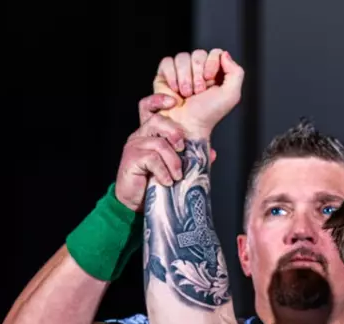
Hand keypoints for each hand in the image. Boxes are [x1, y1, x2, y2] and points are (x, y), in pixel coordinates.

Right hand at [113, 93, 188, 210]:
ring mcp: (134, 146)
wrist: (135, 203)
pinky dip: (163, 171)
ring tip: (177, 176)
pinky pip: (152, 159)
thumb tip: (212, 153)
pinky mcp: (131, 159)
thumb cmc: (154, 183)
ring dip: (173, 161)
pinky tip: (167, 181)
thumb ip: (191, 158)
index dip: (159, 100)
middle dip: (174, 133)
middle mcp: (141, 136)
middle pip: (158, 121)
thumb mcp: (175, 166)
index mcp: (150, 133)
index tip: (174, 102)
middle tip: (182, 148)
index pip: (149, 107)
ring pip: (159, 144)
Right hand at [152, 49, 245, 139]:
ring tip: (187, 94)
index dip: (212, 63)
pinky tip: (175, 91)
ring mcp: (181, 70)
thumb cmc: (208, 114)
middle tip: (198, 92)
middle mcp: (198, 69)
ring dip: (185, 78)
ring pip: (182, 57)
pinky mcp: (165, 74)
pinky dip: (172, 77)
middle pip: (198, 53)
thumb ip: (236, 72)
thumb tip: (224, 54)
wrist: (187, 125)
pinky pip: (167, 62)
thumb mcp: (231, 95)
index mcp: (215, 72)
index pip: (215, 52)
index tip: (210, 80)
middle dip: (198, 75)